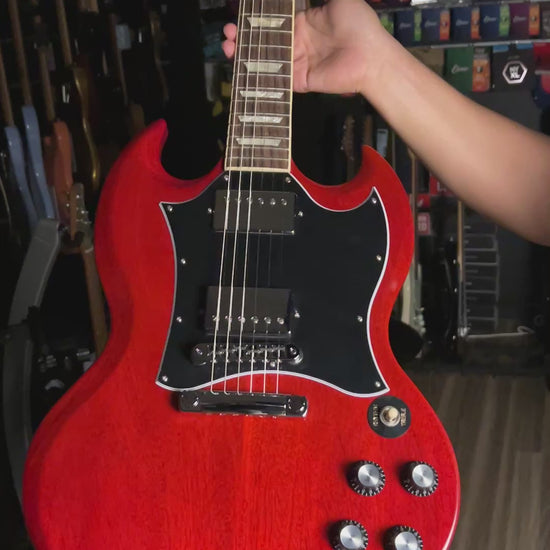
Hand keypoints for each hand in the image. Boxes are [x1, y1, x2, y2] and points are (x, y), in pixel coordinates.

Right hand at [222, 0, 388, 95]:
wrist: (371, 57)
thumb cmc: (357, 24)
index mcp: (304, 23)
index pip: (273, 22)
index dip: (254, 20)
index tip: (237, 16)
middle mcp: (298, 43)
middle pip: (264, 41)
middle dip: (243, 38)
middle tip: (226, 34)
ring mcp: (298, 63)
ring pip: (266, 60)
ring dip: (245, 55)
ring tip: (227, 48)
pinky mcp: (300, 81)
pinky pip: (277, 78)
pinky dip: (260, 74)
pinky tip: (243, 68)